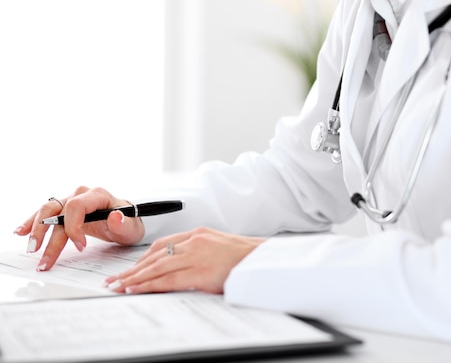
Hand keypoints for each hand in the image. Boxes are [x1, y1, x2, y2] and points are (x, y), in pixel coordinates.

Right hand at [14, 186, 144, 270]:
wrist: (127, 221)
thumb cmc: (129, 223)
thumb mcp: (131, 227)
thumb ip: (123, 224)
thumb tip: (115, 217)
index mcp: (98, 195)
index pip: (76, 207)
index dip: (74, 227)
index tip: (79, 247)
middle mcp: (82, 194)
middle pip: (57, 210)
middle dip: (48, 234)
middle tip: (43, 257)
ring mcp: (71, 200)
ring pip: (47, 211)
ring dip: (36, 230)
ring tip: (31, 248)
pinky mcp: (65, 210)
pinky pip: (46, 214)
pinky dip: (33, 223)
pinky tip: (22, 232)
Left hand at [105, 227, 264, 294]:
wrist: (263, 259)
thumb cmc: (244, 257)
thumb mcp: (219, 246)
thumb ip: (199, 251)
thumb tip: (180, 264)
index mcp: (198, 233)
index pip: (163, 245)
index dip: (143, 258)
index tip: (130, 268)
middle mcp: (194, 242)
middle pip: (154, 256)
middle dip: (131, 269)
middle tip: (113, 280)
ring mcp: (196, 256)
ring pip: (156, 268)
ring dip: (134, 278)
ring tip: (118, 287)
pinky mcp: (200, 272)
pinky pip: (168, 280)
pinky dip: (149, 285)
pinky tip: (136, 289)